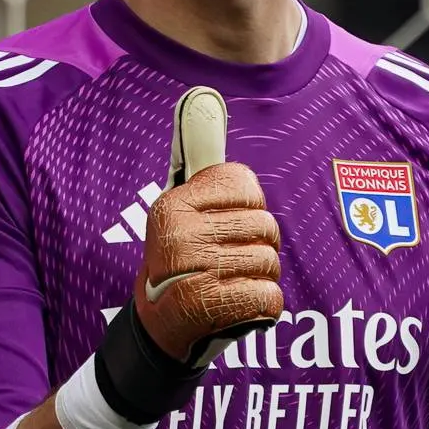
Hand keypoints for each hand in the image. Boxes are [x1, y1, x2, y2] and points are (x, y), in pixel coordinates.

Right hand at [134, 160, 282, 363]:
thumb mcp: (181, 213)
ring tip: (234, 283)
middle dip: (260, 246)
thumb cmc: (179, 264)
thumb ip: (199, 164)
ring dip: (262, 278)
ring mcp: (194, 270)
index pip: (242, 183)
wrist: (158, 328)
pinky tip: (242, 305)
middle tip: (234, 261)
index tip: (231, 224)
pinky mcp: (210, 306)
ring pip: (270, 261)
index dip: (249, 207)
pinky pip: (269, 295)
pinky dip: (265, 305)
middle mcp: (180, 234)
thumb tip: (203, 100)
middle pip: (264, 225)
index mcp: (173, 205)